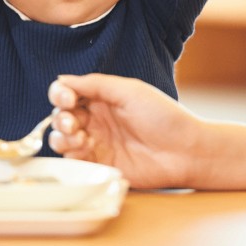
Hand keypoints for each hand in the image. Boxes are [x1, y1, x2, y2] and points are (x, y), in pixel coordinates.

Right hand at [47, 74, 201, 188]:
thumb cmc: (163, 117)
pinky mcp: (100, 165)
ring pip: (62, 139)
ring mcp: (98, 143)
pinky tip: (85, 150)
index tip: (67, 99)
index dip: (61, 94)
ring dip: (62, 137)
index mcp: (103, 98)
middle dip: (61, 119)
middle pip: (62, 116)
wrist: (185, 151)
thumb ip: (95, 84)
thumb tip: (62, 79)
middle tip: (74, 124)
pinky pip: (74, 161)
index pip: (69, 93)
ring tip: (81, 138)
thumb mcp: (129, 91)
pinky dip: (72, 154)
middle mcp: (97, 120)